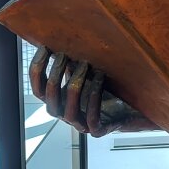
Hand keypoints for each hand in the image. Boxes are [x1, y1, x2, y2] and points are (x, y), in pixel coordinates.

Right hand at [29, 47, 154, 137]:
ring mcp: (81, 124)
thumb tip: (61, 38)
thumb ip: (72, 63)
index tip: (45, 47)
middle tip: (64, 55)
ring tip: (85, 64)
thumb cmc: (106, 91)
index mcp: (58, 102)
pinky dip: (95, 98)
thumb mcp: (86, 75)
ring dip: (75, 85)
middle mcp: (65, 115)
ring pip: (69, 110)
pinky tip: (100, 78)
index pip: (38, 89)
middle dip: (55, 74)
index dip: (38, 69)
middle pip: (50, 98)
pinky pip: (92, 118)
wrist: (131, 112)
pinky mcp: (98, 131)